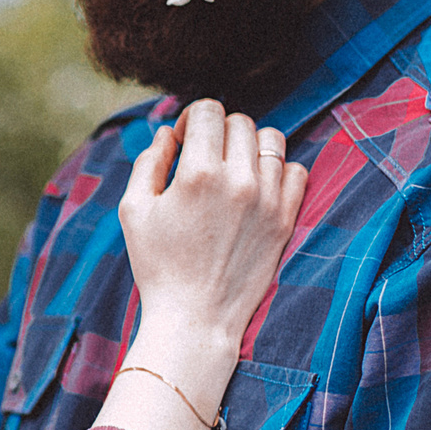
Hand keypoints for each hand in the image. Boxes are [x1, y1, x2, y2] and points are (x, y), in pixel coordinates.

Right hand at [118, 100, 306, 353]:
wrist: (195, 319)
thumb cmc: (158, 266)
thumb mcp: (135, 210)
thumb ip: (150, 161)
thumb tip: (169, 133)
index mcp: (199, 173)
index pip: (208, 110)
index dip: (192, 118)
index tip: (184, 141)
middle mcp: (239, 180)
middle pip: (239, 121)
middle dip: (218, 131)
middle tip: (204, 158)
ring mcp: (268, 200)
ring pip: (271, 140)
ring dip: (249, 146)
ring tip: (233, 170)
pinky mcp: (286, 220)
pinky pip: (296, 171)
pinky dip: (278, 171)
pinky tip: (256, 188)